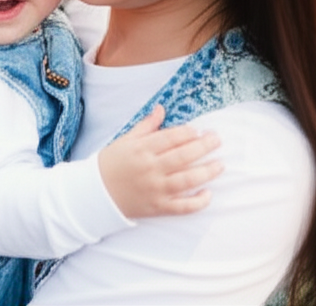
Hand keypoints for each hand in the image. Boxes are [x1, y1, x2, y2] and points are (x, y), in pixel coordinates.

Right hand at [97, 105, 222, 218]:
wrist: (96, 194)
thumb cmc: (111, 164)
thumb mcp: (125, 140)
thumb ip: (145, 126)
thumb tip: (161, 108)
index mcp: (141, 149)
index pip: (170, 137)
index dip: (187, 133)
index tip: (197, 130)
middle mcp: (150, 169)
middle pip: (183, 156)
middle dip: (204, 146)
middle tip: (217, 140)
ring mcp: (155, 189)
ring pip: (187, 180)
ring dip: (207, 172)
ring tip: (220, 165)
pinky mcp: (158, 207)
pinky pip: (182, 207)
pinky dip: (198, 202)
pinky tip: (208, 194)